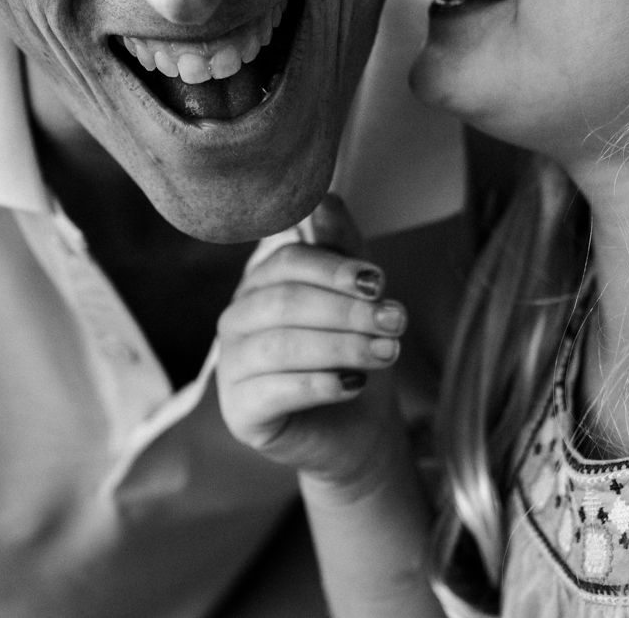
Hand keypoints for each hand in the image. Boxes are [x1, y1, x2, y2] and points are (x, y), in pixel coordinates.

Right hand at [217, 195, 409, 489]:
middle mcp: (235, 321)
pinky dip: (319, 384)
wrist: (354, 431)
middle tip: (397, 321)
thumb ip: (340, 248)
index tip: (381, 282)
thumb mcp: (356, 297)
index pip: (286, 263)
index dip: (335, 269)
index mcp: (258, 284)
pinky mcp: (239, 412)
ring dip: (342, 346)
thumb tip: (325, 197)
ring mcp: (231, 367)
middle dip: (347, 310)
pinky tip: (354, 383)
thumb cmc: (351, 355)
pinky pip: (275, 391)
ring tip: (389, 353)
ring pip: (281, 345)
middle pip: (285, 302)